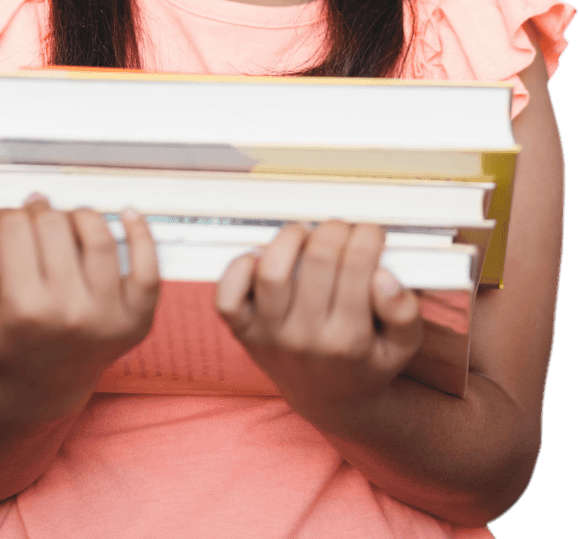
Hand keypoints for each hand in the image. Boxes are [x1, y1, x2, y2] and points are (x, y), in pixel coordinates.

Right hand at [0, 199, 159, 420]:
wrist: (42, 386)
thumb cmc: (3, 343)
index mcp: (23, 309)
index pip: (16, 231)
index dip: (7, 215)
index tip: (6, 220)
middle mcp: (68, 312)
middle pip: (55, 227)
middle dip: (40, 211)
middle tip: (35, 213)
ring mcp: (107, 316)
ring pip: (98, 237)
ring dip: (81, 215)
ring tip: (68, 218)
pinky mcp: (137, 318)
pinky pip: (148, 267)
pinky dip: (141, 234)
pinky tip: (128, 214)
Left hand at [214, 220, 423, 434]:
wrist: (329, 400)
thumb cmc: (367, 360)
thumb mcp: (401, 346)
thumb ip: (404, 311)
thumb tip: (384, 276)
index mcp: (348, 341)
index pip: (358, 266)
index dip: (368, 235)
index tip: (372, 233)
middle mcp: (305, 339)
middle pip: (319, 259)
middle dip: (337, 230)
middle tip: (344, 231)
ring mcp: (270, 336)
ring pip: (272, 270)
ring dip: (292, 238)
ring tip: (307, 235)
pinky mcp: (243, 332)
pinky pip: (226, 296)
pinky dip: (239, 268)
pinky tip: (264, 258)